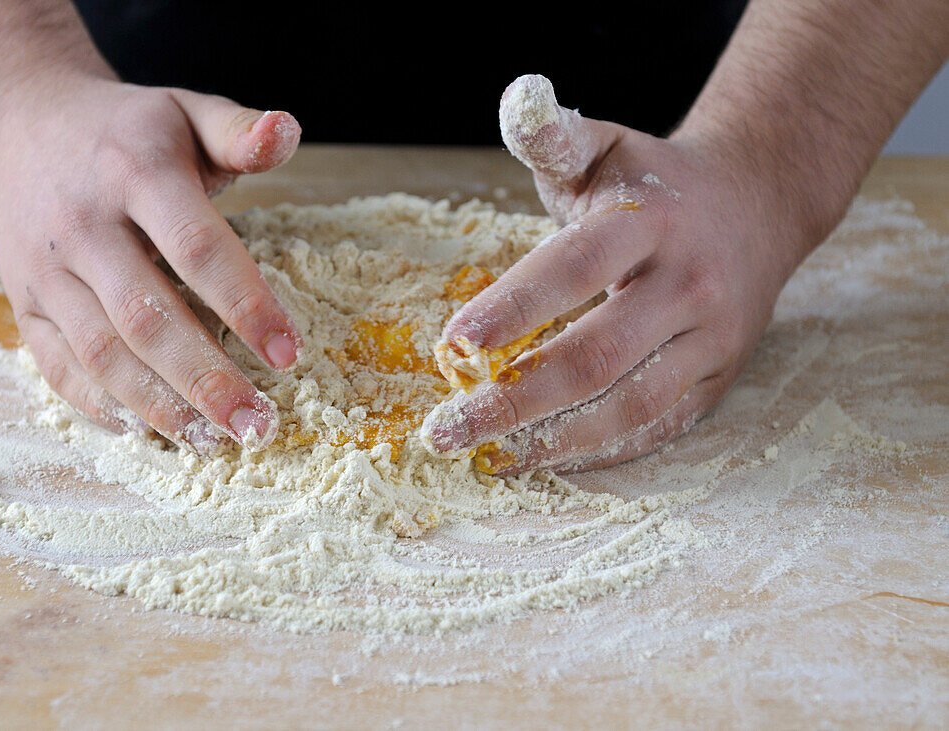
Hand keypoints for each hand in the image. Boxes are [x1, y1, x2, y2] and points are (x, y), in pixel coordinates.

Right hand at [0, 75, 302, 450]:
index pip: (197, 248)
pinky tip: (150, 431)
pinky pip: (58, 366)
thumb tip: (289, 132)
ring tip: (214, 442)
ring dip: (159, 406)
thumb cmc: (126, 130)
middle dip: (206, 380)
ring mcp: (45, 270)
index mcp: (136, 172)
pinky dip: (102, 406)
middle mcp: (84, 225)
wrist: (20, 123)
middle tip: (257, 426)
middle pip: (147, 317)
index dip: (245, 304)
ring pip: (101, 352)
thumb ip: (240, 131)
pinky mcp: (23, 304)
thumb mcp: (186, 111)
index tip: (289, 354)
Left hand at [422, 74, 818, 472]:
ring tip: (490, 456)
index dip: (513, 308)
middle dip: (514, 398)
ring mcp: (711, 337)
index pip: (573, 269)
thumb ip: (555, 135)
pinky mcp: (720, 376)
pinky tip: (547, 458)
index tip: (452, 345)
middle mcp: (687, 283)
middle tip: (447, 428)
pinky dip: (602, 451)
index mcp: (649, 222)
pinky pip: (661, 425)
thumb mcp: (606, 148)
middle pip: (595, 355)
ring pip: (631, 405)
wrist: (760, 203)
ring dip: (554, 440)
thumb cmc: (655, 182)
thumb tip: (517, 98)